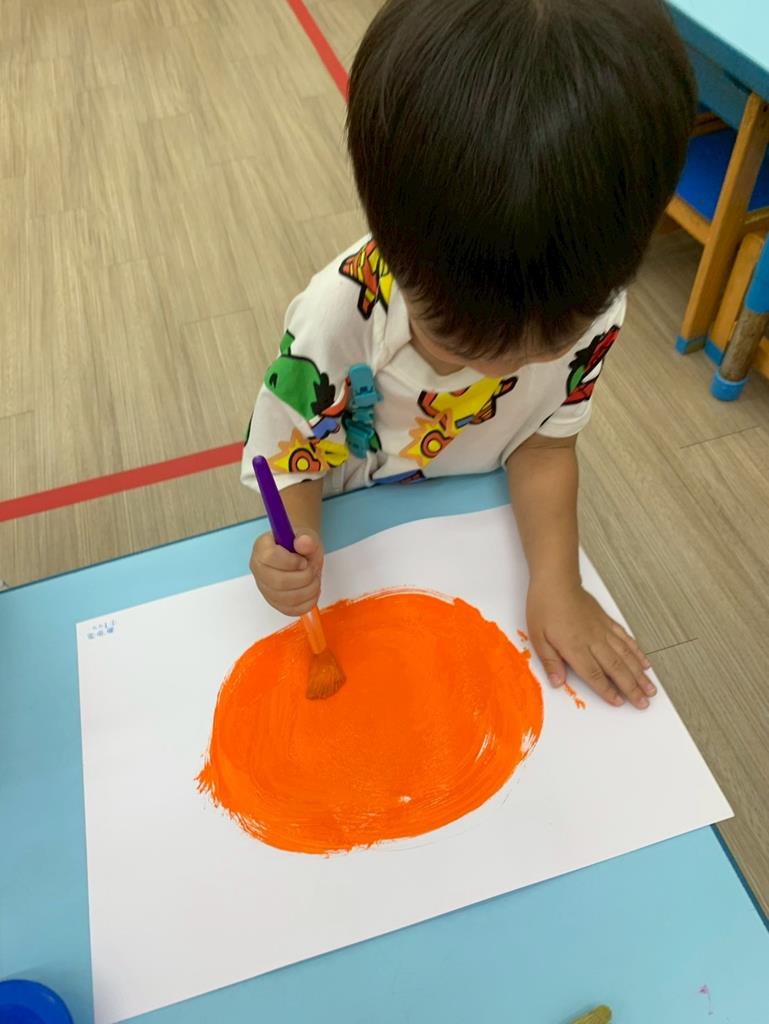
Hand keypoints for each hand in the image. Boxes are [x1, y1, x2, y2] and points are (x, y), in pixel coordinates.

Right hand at [250, 529, 323, 615]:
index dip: (292, 562)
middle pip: (278, 582)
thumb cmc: (300, 545)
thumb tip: (303, 542)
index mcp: (261, 548)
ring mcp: (265, 588)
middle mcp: (258, 569)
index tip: (303, 561)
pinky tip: (312, 590)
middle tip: (312, 570)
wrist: (300, 555)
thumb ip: (307, 539)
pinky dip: (308, 602)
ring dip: (309, 590)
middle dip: (304, 577)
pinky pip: (291, 610)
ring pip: (286, 599)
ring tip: (314, 579)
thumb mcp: (307, 536)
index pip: (270, 557)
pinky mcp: (275, 603)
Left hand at [526, 580, 654, 708]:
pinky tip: (645, 663)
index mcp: (575, 647)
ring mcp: (603, 630)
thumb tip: (558, 683)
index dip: (607, 690)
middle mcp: (593, 640)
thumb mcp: (537, 636)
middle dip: (631, 688)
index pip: (594, 674)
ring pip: (626, 655)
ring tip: (651, 689)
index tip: (619, 703)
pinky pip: (626, 639)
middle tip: (644, 704)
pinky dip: (637, 652)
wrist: (556, 581)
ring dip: (639, 674)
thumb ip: (550, 661)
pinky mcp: (607, 621)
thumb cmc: (544, 607)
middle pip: (616, 668)